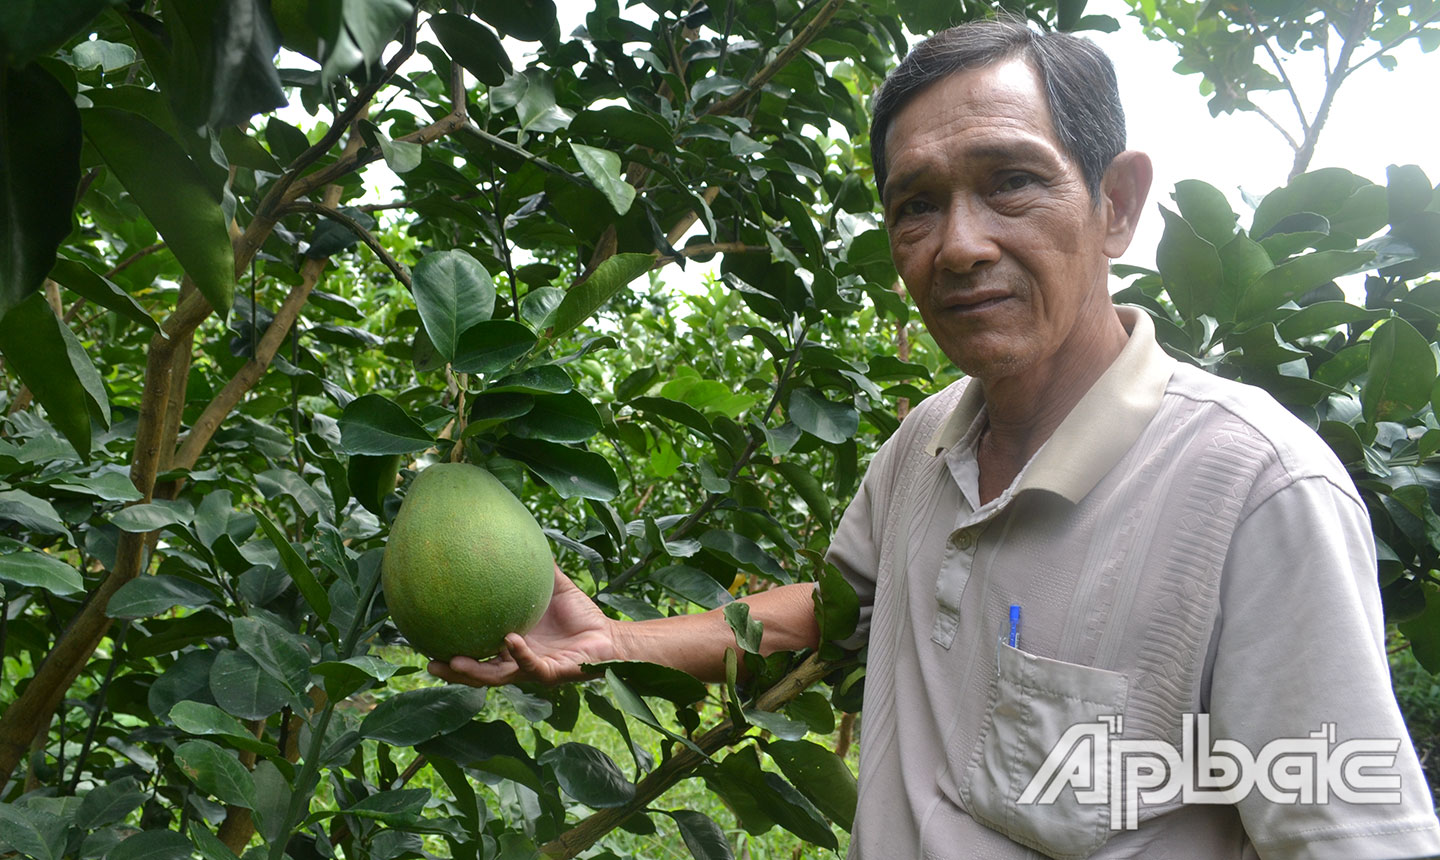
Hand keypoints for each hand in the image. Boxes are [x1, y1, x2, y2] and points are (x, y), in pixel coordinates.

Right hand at [428, 564, 619, 686]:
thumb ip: (538, 566)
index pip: (476, 650)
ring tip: (454, 661)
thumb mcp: (555, 587)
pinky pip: (530, 665)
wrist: (609, 637)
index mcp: (512, 643)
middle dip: (454, 670)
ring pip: (497, 676)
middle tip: (429, 662)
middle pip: (478, 671)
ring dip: (475, 671)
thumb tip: (522, 534)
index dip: (453, 648)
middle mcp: (517, 660)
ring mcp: (532, 669)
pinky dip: (519, 653)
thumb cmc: (582, 616)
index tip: (428, 638)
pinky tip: (509, 639)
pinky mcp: (551, 673)